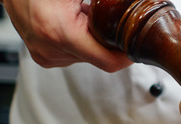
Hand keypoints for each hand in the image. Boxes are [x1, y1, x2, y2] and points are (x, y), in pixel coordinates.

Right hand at [0, 0, 130, 71]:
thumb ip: (105, 3)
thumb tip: (129, 5)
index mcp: (60, 32)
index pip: (107, 61)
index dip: (127, 57)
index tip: (137, 48)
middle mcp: (51, 49)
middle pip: (99, 58)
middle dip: (108, 41)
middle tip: (105, 20)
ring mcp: (45, 56)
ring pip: (88, 57)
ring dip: (93, 40)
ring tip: (83, 18)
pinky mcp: (43, 58)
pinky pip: (74, 55)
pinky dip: (80, 42)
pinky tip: (74, 24)